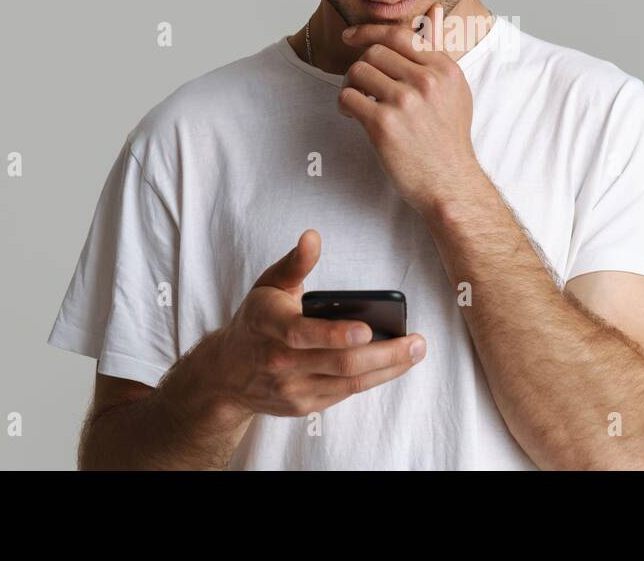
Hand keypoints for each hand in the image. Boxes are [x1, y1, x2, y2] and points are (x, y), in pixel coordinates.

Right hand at [214, 229, 426, 420]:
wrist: (226, 373)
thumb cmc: (256, 321)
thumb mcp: (268, 285)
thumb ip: (295, 263)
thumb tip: (313, 237)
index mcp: (270, 325)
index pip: (303, 334)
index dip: (335, 334)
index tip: (368, 329)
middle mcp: (280, 362)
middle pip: (339, 363)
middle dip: (384, 354)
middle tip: (417, 343)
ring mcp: (292, 388)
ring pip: (348, 382)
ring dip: (388, 369)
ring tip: (415, 352)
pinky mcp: (303, 406)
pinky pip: (345, 393)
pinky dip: (372, 379)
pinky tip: (393, 365)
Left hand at [337, 11, 484, 214]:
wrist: (449, 182)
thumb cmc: (449, 139)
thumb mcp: (454, 90)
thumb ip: (439, 50)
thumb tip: (434, 10)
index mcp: (444, 69)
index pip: (398, 35)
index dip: (368, 32)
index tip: (350, 37)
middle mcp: (426, 81)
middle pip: (374, 51)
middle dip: (361, 65)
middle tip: (361, 84)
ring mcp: (405, 102)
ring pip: (358, 71)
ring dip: (350, 84)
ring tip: (358, 100)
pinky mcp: (383, 124)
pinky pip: (348, 97)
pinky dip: (345, 104)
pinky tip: (352, 114)